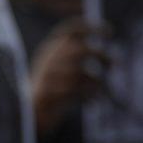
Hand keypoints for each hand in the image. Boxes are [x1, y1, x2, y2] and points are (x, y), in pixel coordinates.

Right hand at [30, 18, 109, 135]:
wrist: (27, 114)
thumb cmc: (51, 90)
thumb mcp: (58, 68)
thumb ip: (75, 57)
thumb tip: (109, 55)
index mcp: (49, 49)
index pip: (70, 29)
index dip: (92, 28)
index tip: (111, 32)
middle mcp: (47, 60)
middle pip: (81, 49)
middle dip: (103, 55)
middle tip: (116, 63)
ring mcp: (47, 77)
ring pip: (82, 73)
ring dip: (99, 81)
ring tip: (102, 87)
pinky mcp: (49, 95)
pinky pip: (78, 92)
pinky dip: (90, 95)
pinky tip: (94, 99)